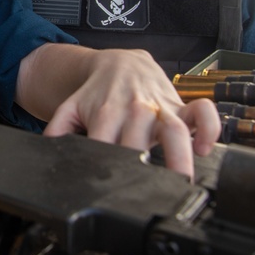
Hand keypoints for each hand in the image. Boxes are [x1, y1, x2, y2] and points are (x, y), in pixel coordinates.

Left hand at [36, 48, 220, 180]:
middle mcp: (136, 110)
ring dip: (181, 155)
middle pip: (140, 140)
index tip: (109, 188)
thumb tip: (45, 151)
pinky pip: (203, 113)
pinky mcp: (181, 105)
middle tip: (146, 194)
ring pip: (177, 130)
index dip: (106, 168)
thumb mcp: (71, 108)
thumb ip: (57, 130)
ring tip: (183, 180)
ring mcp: (161, 107)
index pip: (106, 144)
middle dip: (142, 167)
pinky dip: (209, 129)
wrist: (120, 61)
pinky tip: (204, 148)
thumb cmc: (97, 91)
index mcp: (106, 113)